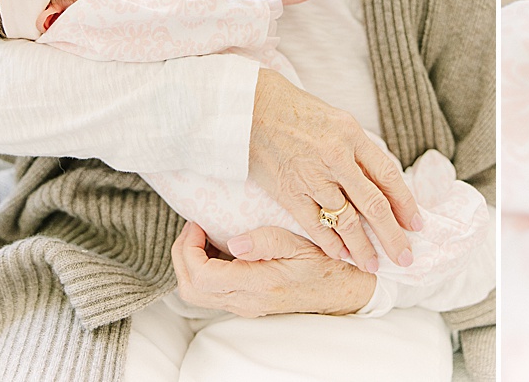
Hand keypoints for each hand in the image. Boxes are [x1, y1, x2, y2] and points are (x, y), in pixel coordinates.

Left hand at [171, 222, 375, 316]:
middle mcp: (247, 301)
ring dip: (191, 264)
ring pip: (197, 294)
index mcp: (258, 284)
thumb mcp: (303, 242)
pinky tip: (218, 248)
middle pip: (190, 289)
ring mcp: (246, 305)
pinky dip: (204, 269)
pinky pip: (212, 292)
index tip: (197, 223)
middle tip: (193, 228)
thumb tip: (232, 241)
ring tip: (202, 236)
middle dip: (182, 256)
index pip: (202, 276)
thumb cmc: (328, 262)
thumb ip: (267, 241)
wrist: (346, 289)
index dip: (189, 248)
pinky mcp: (248, 303)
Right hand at [250, 69, 421, 272]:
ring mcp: (312, 176)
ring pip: (345, 221)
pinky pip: (314, 225)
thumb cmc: (298, 112)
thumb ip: (359, 151)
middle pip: (373, 204)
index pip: (388, 176)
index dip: (405, 203)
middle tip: (405, 257)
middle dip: (392, 235)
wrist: (251, 109)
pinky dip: (330, 243)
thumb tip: (381, 183)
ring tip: (373, 265)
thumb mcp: (338, 121)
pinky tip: (341, 256)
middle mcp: (336, 157)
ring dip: (362, 247)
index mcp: (352, 135)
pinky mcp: (288, 191)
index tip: (416, 224)